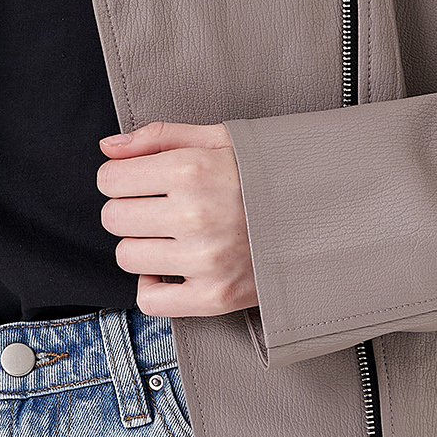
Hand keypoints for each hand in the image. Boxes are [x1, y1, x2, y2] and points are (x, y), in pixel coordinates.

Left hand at [97, 121, 258, 318]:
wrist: (327, 217)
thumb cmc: (270, 175)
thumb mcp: (222, 139)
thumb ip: (161, 136)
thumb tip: (109, 147)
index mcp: (193, 169)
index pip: (109, 179)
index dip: (120, 178)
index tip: (140, 182)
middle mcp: (195, 214)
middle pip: (113, 218)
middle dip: (129, 210)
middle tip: (159, 208)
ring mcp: (204, 260)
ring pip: (127, 256)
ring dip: (143, 246)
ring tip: (173, 235)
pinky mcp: (214, 297)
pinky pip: (150, 300)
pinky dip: (155, 285)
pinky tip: (174, 267)